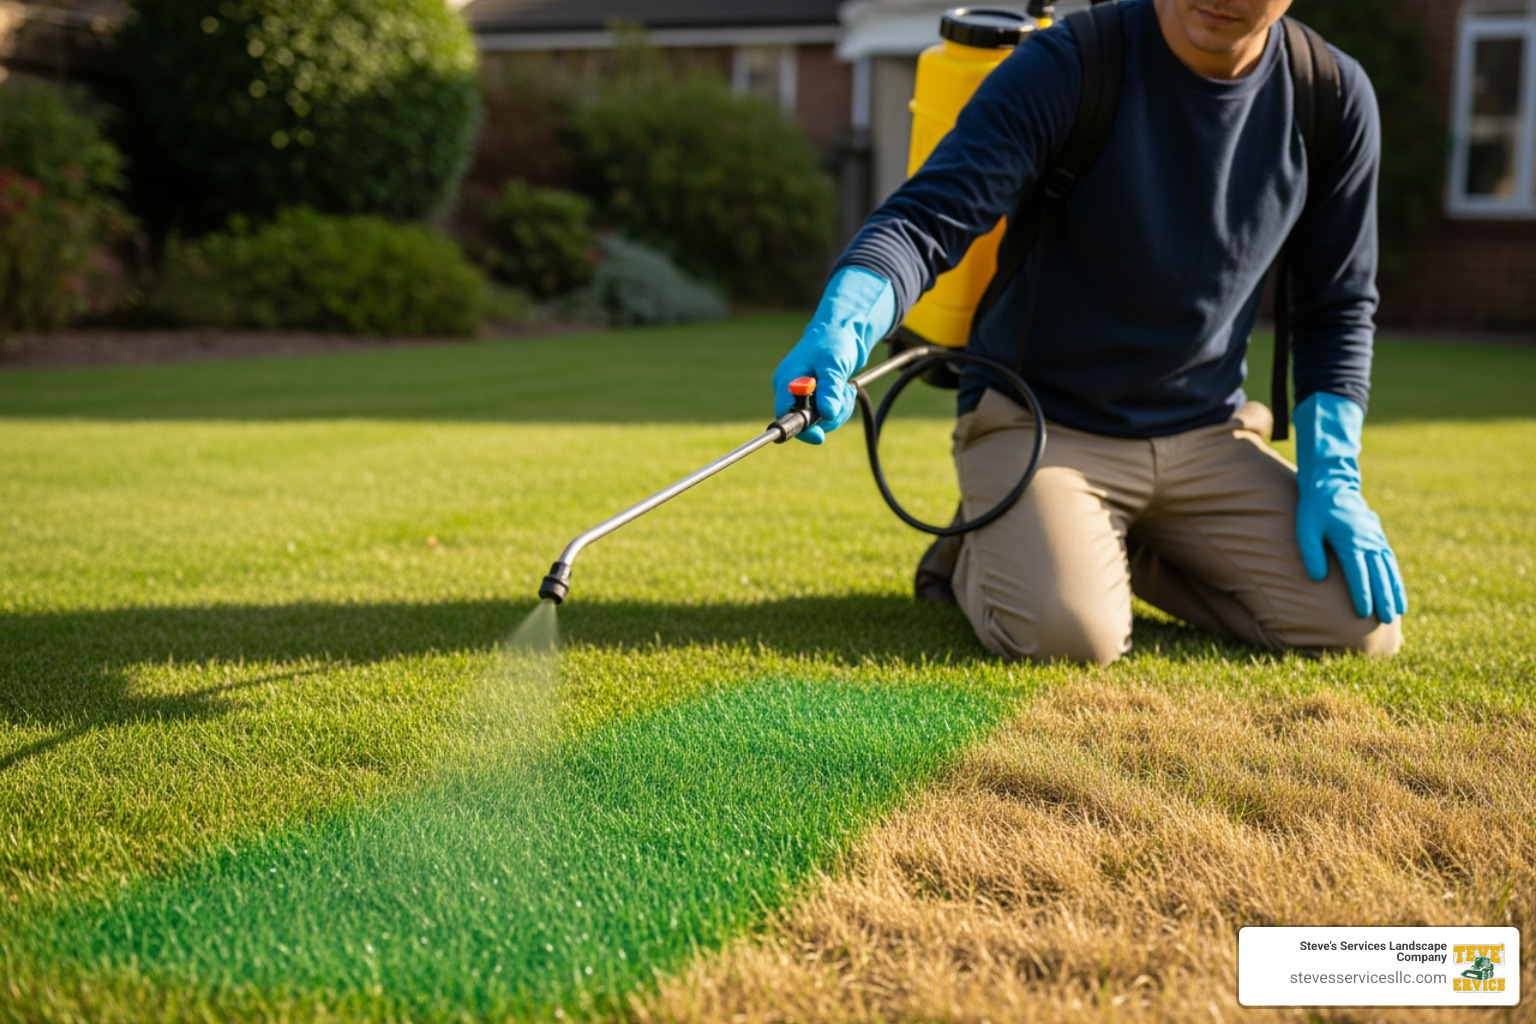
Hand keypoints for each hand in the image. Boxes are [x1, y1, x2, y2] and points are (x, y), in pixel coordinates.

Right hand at [772, 267, 894, 443]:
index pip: (786, 414)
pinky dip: (838, 407)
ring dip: (837, 411)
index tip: (820, 436)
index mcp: (787, 380)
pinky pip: (825, 414)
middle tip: (843, 396)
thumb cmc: (835, 341)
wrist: (844, 329)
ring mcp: (802, 395)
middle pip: (804, 422)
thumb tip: (828, 414)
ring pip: (818, 421)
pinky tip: (844, 389)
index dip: (802, 428)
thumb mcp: (834, 364)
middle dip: (828, 416)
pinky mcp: (814, 397)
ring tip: (846, 389)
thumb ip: (830, 389)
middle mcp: (789, 389)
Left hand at [1294, 392, 1407, 622]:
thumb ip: (1311, 553)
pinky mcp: (1378, 536)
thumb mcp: (1306, 528)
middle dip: (1383, 598)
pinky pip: (1390, 560)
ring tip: (1398, 612)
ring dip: (1394, 590)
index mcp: (1350, 540)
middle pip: (1378, 574)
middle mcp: (1368, 540)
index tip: (1363, 613)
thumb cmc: (1314, 508)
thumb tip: (1317, 579)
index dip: (1361, 594)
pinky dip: (1395, 577)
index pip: (1358, 573)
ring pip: (1389, 569)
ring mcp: (1376, 538)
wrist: (1332, 483)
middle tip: (1386, 620)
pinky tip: (1398, 592)